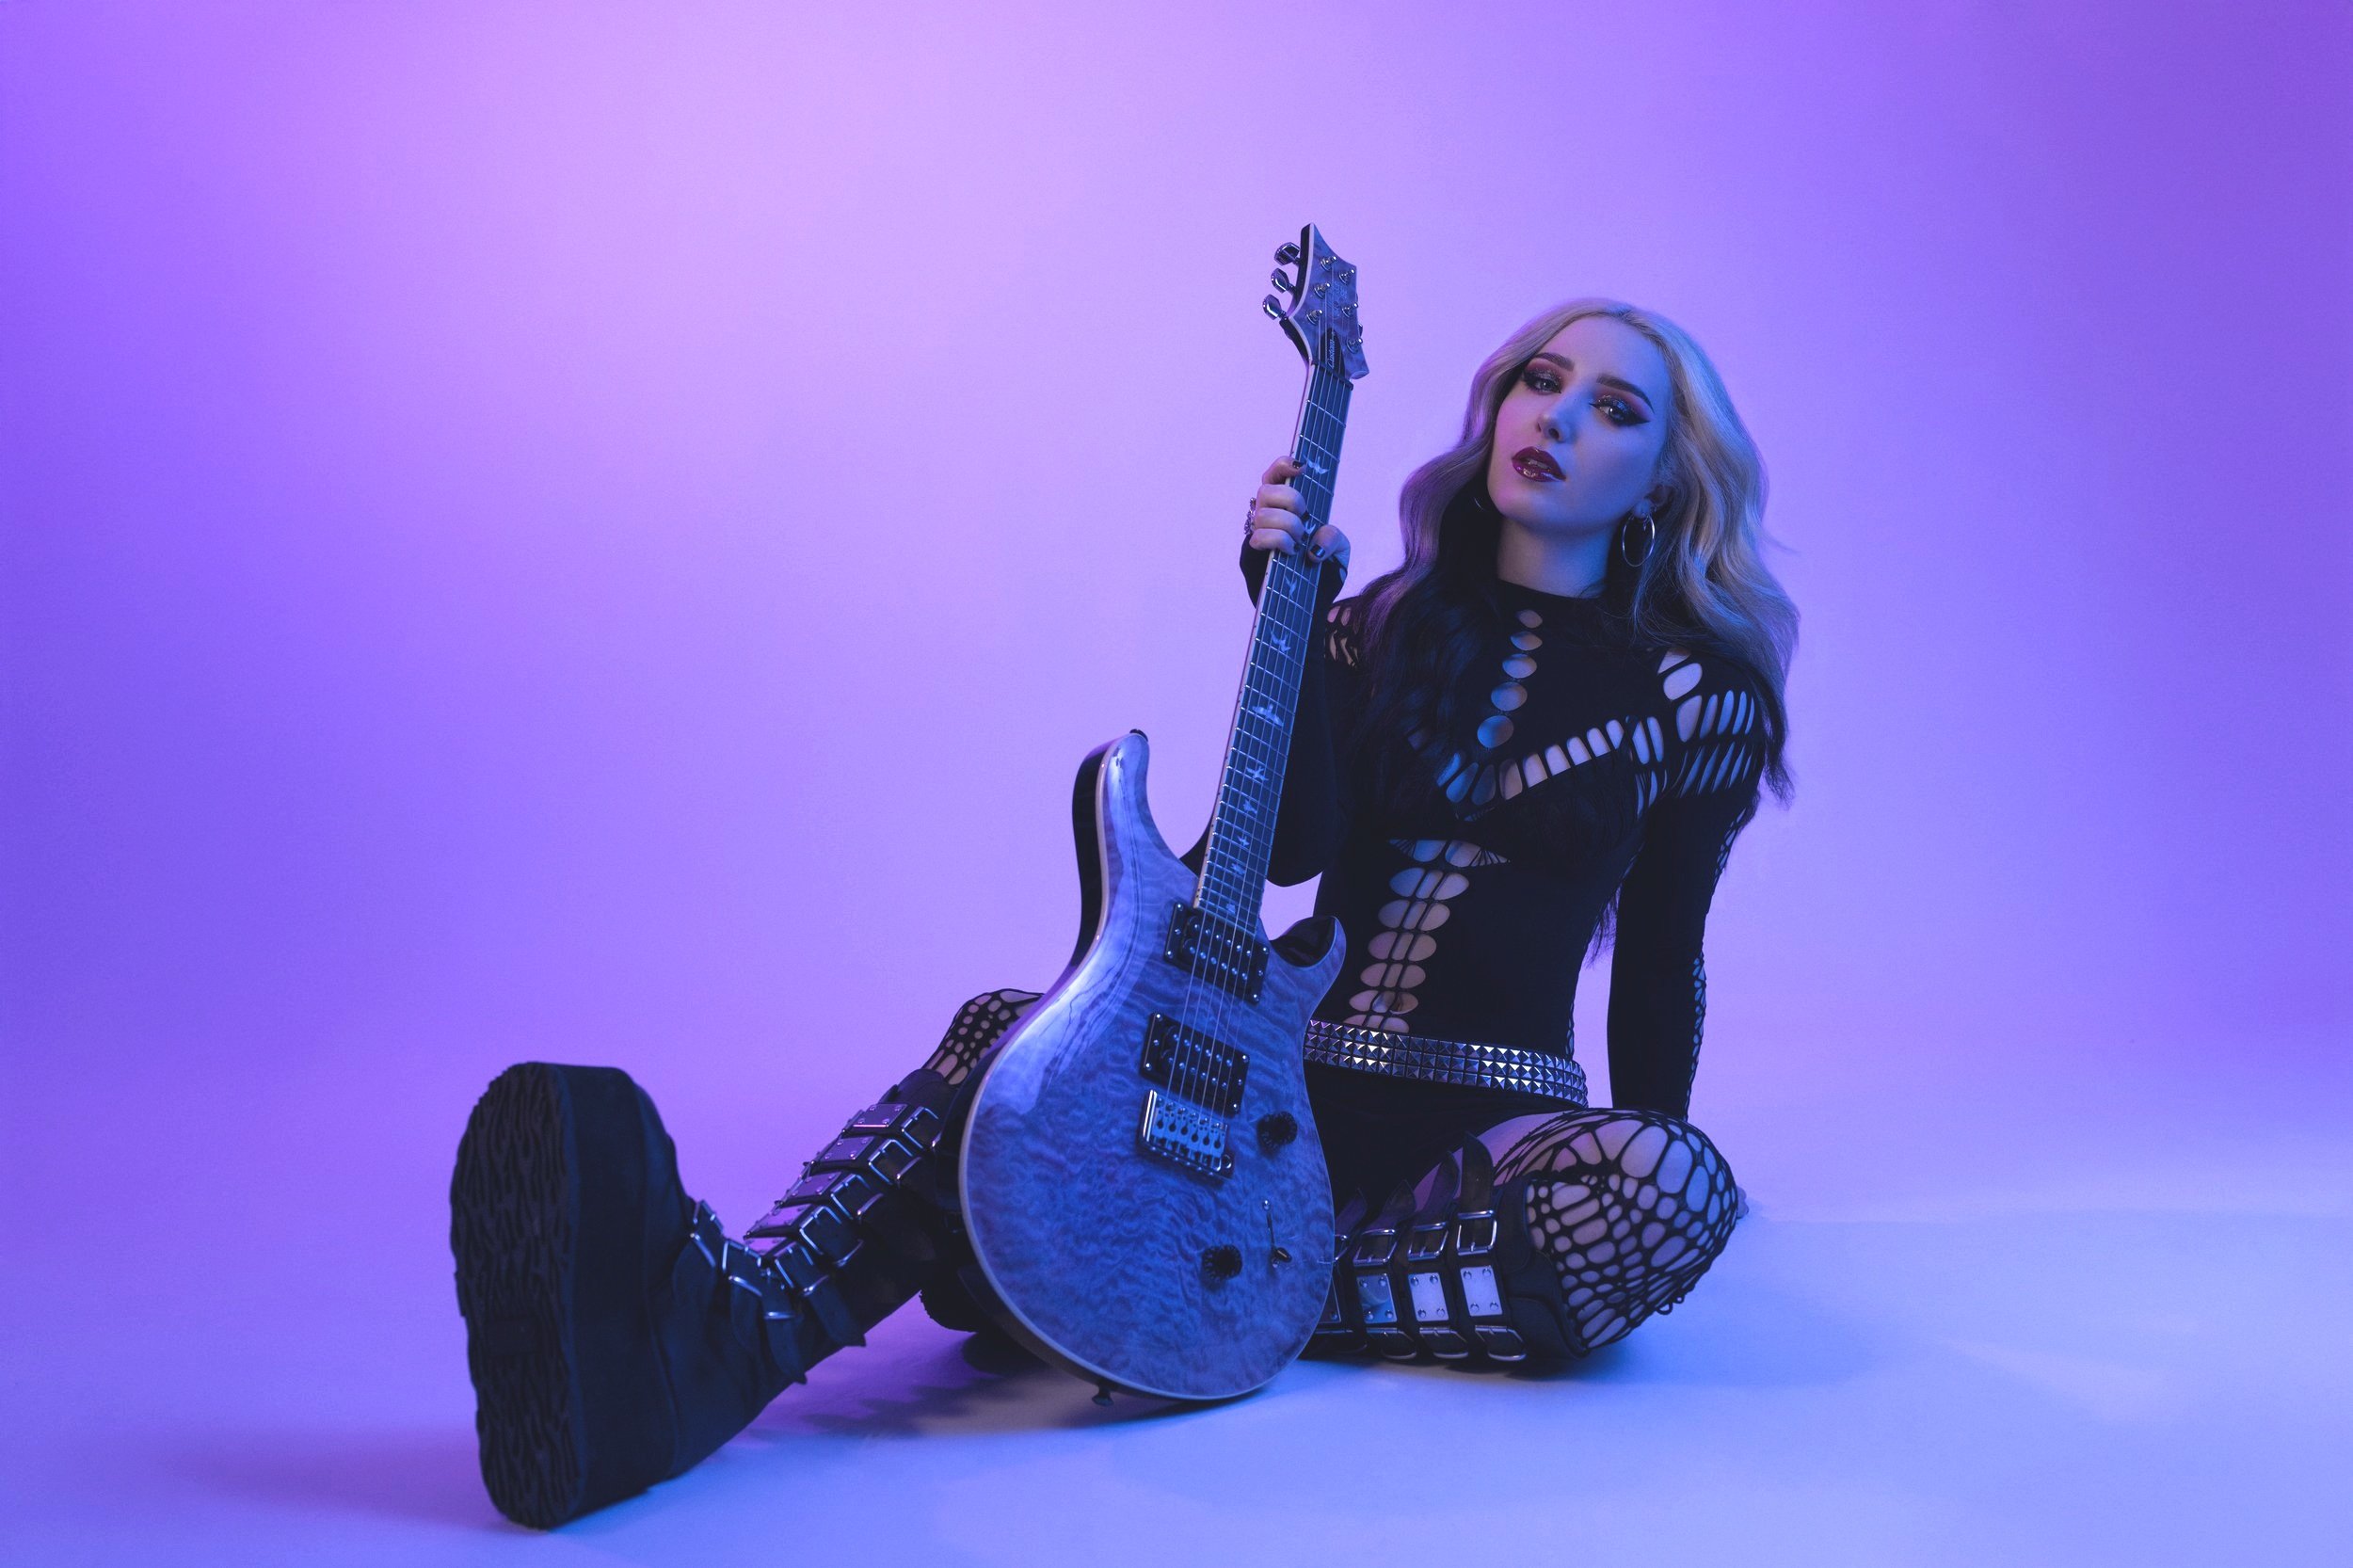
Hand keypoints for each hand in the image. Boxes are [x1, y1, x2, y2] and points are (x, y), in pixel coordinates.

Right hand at [1244, 457, 1349, 575]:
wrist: (1313, 606)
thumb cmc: (1322, 574)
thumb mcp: (1340, 552)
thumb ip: (1334, 538)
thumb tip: (1314, 545)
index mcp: (1288, 509)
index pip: (1275, 476)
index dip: (1283, 465)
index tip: (1301, 468)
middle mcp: (1269, 518)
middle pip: (1266, 490)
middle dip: (1291, 500)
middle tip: (1304, 517)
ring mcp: (1257, 536)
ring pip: (1263, 514)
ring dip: (1287, 525)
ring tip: (1299, 542)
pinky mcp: (1250, 556)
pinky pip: (1258, 538)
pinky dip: (1278, 541)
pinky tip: (1290, 552)